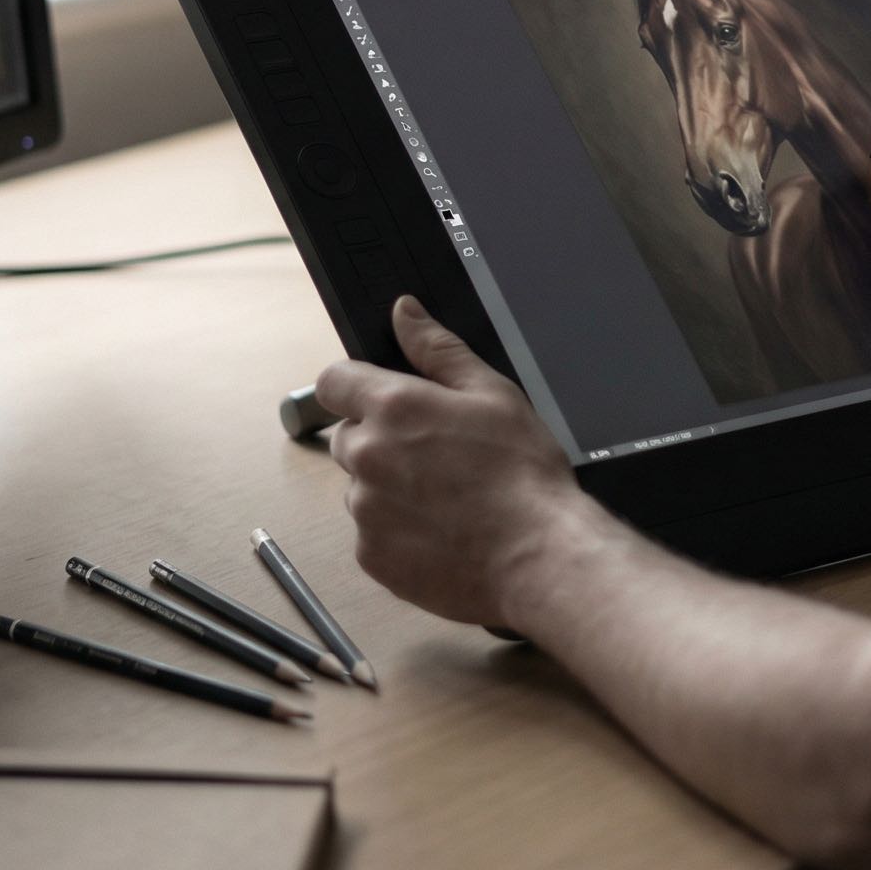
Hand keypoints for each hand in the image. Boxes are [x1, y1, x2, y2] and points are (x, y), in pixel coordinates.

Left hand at [319, 297, 590, 627]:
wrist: (537, 556)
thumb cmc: (522, 473)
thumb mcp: (492, 392)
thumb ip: (438, 348)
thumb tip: (403, 312)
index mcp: (393, 407)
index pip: (333, 381)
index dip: (356, 386)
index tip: (381, 399)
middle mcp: (367, 456)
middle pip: (348, 436)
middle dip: (380, 439)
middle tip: (435, 455)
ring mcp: (365, 511)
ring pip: (362, 488)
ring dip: (388, 488)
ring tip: (446, 499)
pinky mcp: (372, 556)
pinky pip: (372, 533)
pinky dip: (397, 531)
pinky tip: (442, 531)